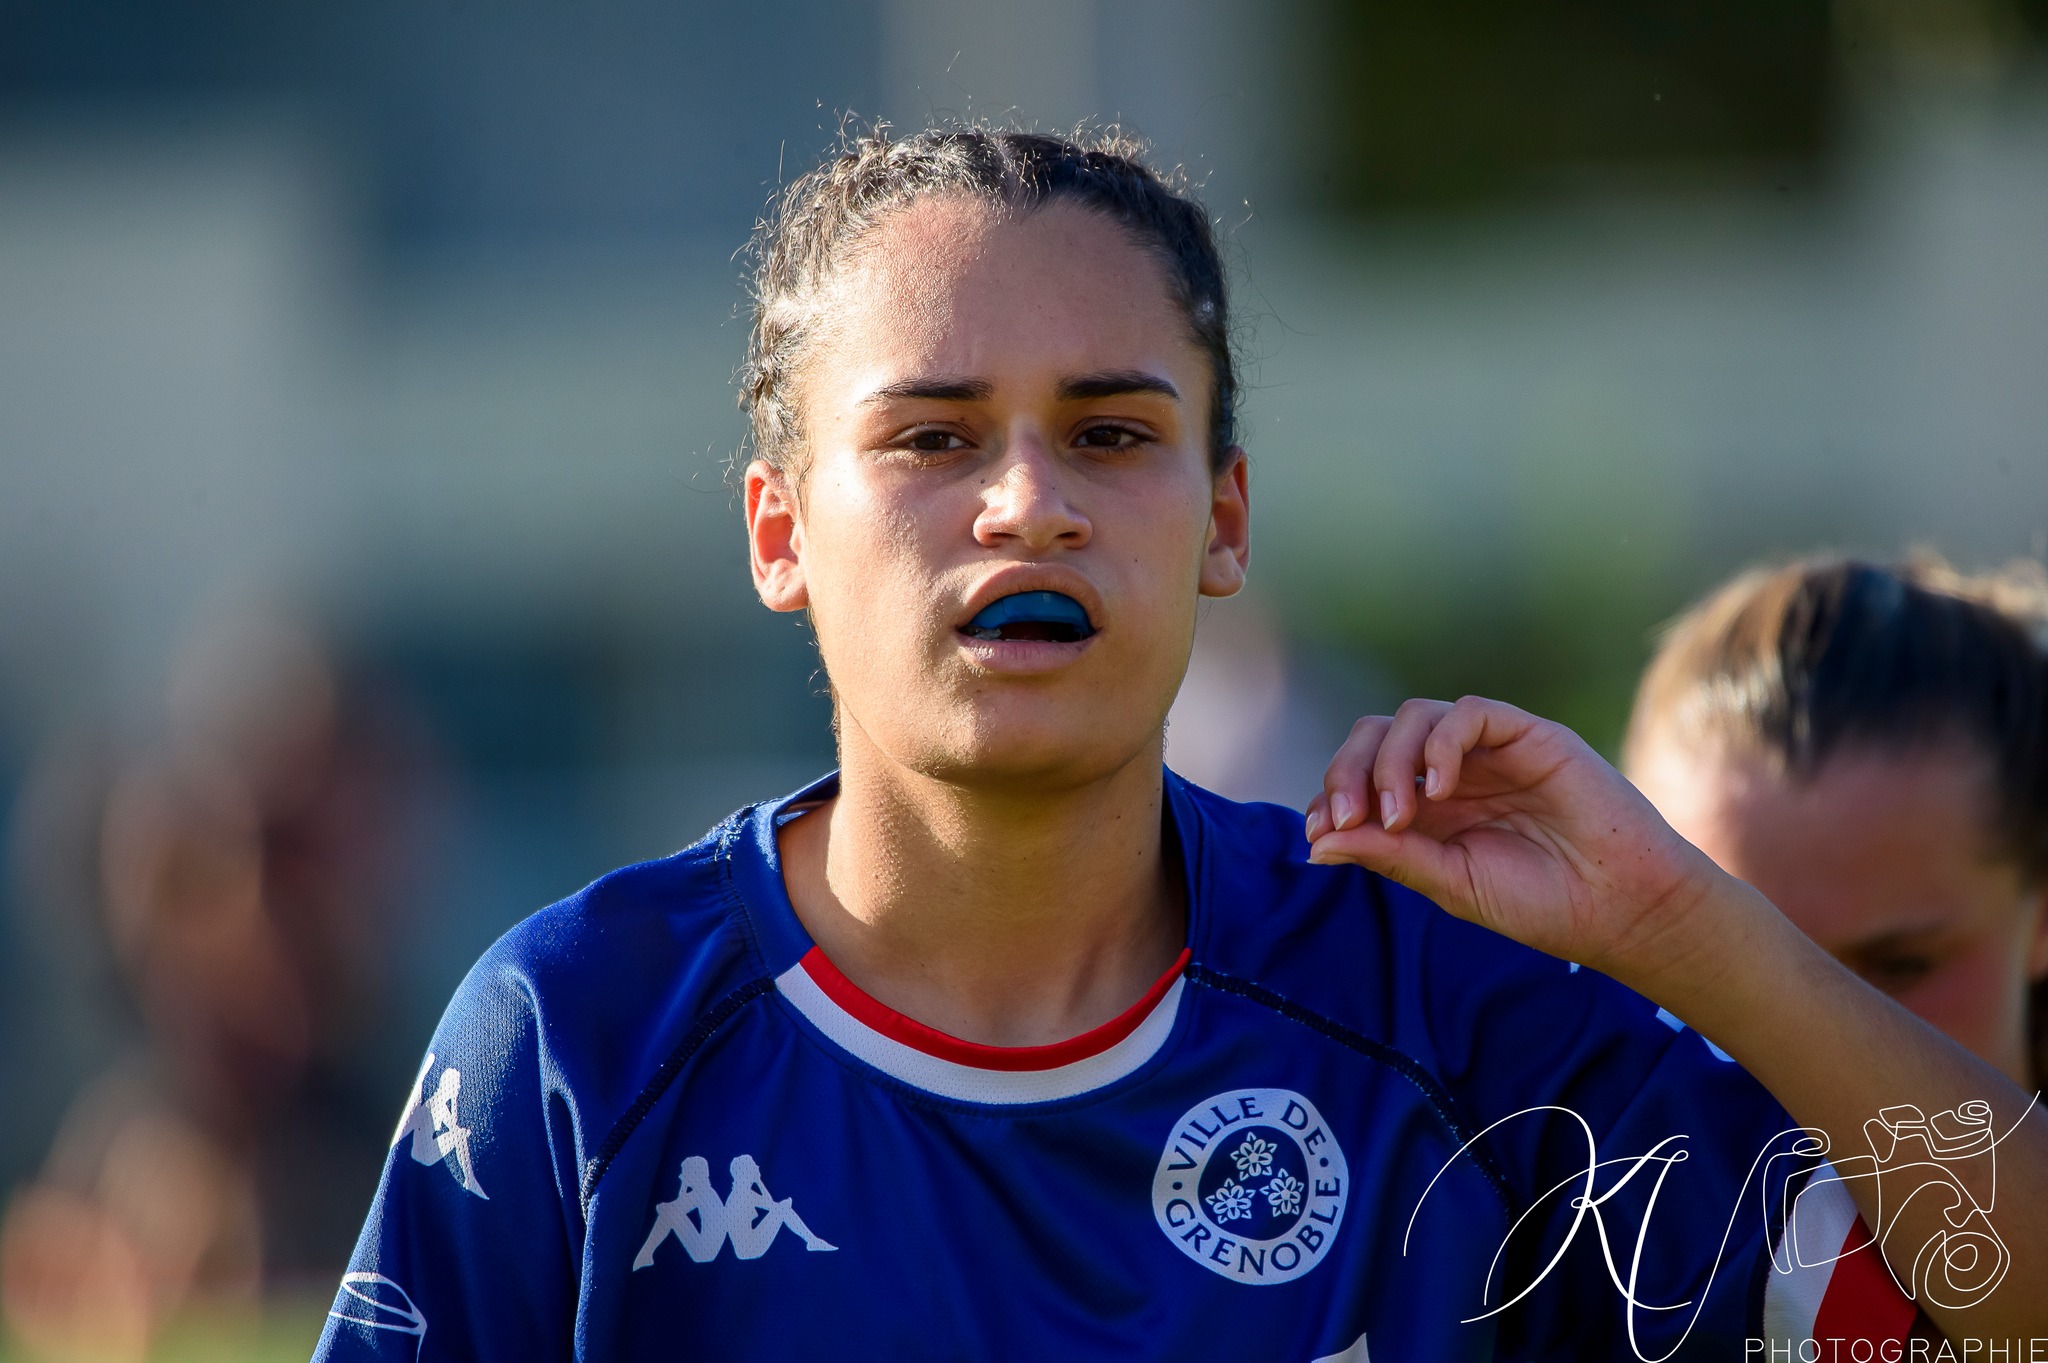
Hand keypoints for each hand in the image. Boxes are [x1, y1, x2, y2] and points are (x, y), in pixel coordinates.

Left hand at [1304, 696, 1724, 977]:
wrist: (1622, 908)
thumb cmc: (1541, 903)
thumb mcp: (1451, 883)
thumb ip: (1390, 856)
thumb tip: (1315, 843)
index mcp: (1426, 809)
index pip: (1359, 777)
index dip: (1330, 794)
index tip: (1320, 831)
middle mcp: (1449, 771)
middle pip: (1374, 737)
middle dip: (1347, 771)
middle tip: (1347, 817)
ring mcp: (1486, 751)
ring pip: (1411, 718)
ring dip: (1389, 762)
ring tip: (1401, 815)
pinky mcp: (1527, 735)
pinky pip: (1468, 714)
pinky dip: (1441, 743)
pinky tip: (1439, 789)